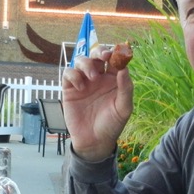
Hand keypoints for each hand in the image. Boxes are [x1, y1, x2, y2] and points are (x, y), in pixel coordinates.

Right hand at [61, 45, 133, 161]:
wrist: (94, 142)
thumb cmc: (112, 125)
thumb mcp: (124, 108)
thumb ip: (125, 89)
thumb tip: (124, 69)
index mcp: (113, 80)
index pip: (113, 60)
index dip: (114, 53)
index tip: (115, 54)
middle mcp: (98, 78)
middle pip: (96, 55)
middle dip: (99, 51)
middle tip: (103, 56)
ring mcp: (83, 82)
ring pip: (81, 61)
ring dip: (87, 64)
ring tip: (92, 78)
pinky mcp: (70, 89)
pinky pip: (68, 73)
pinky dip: (74, 75)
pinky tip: (80, 87)